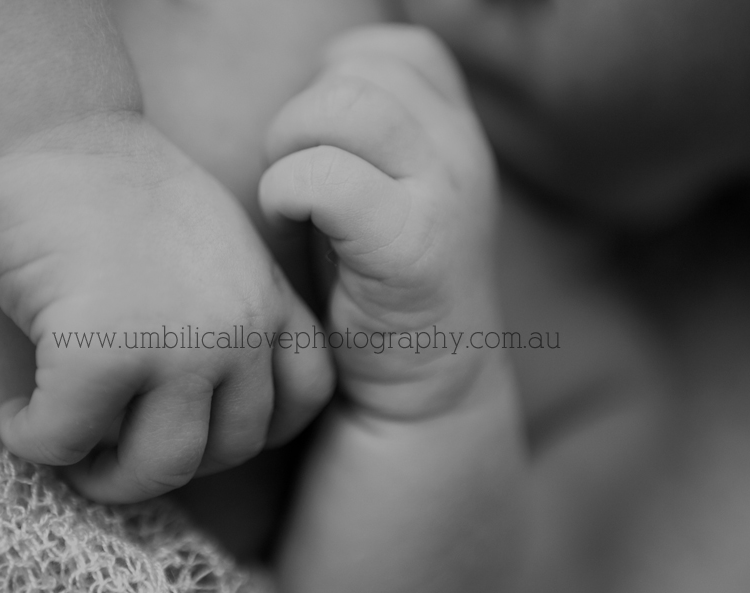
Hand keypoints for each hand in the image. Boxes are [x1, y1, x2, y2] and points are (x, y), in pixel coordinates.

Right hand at [0, 116, 333, 502]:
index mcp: (269, 300)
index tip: (197, 432)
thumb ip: (225, 324)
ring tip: (66, 447)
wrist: (55, 130)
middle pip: (230, 450)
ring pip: (160, 467)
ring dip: (105, 478)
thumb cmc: (122, 191)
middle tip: (109, 453)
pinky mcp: (101, 348)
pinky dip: (33, 443)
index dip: (252, 432)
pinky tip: (12, 416)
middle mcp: (240, 327)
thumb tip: (184, 416)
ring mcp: (179, 341)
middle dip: (165, 466)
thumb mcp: (214, 253)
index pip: (305, 398)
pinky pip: (67, 440)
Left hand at [259, 25, 499, 419]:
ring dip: (290, 149)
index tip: (322, 143)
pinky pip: (326, 178)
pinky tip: (290, 222)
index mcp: (456, 131)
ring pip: (345, 110)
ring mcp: (446, 196)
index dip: (336, 79)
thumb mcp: (387, 187)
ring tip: (290, 201)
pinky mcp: (413, 248)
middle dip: (300, 118)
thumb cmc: (378, 281)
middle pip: (359, 76)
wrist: (425, 384)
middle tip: (293, 178)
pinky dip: (286, 191)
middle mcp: (463, 151)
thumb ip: (364, 130)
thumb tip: (306, 81)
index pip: (394, 51)